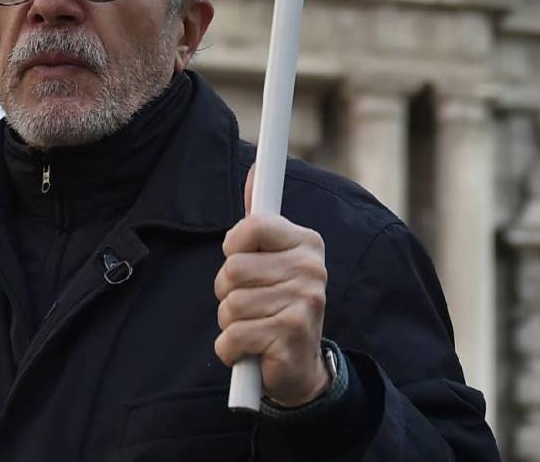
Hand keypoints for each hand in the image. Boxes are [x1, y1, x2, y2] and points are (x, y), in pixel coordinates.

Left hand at [214, 166, 330, 407]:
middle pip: (233, 269)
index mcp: (307, 243)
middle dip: (227, 292)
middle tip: (248, 303)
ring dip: (229, 323)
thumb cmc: (278, 304)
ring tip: (253, 327)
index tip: (239, 257)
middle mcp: (312, 269)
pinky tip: (251, 351)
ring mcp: (304, 303)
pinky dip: (231, 350)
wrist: (300, 367)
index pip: (253, 226)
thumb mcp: (273, 260)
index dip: (234, 245)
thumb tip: (254, 172)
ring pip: (230, 305)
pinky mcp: (291, 337)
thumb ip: (260, 221)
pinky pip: (233, 337)